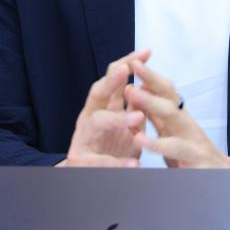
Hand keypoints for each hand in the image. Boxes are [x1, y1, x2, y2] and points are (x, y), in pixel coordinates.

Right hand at [60, 50, 149, 167]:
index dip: (128, 64)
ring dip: (117, 118)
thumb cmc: (110, 148)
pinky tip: (134, 164)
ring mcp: (83, 138)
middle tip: (125, 70)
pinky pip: (100, 160)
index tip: (146, 52)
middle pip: (97, 93)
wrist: (89, 177)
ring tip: (138, 116)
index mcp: (103, 107)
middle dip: (110, 80)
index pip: (113, 79)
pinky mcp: (81, 161)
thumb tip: (148, 80)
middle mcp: (90, 118)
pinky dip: (117, 163)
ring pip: (97, 122)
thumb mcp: (127, 124)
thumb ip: (135, 105)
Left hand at [126, 60, 229, 169]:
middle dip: (151, 81)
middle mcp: (189, 127)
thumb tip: (136, 91)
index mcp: (180, 120)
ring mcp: (195, 143)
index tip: (134, 61)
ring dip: (153, 104)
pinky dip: (158, 145)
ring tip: (133, 94)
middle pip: (170, 98)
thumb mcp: (172, 136)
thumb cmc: (192, 158)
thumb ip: (156, 118)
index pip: (167, 92)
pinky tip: (141, 141)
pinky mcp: (197, 162)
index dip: (151, 76)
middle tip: (133, 66)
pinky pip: (176, 151)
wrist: (225, 181)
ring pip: (175, 119)